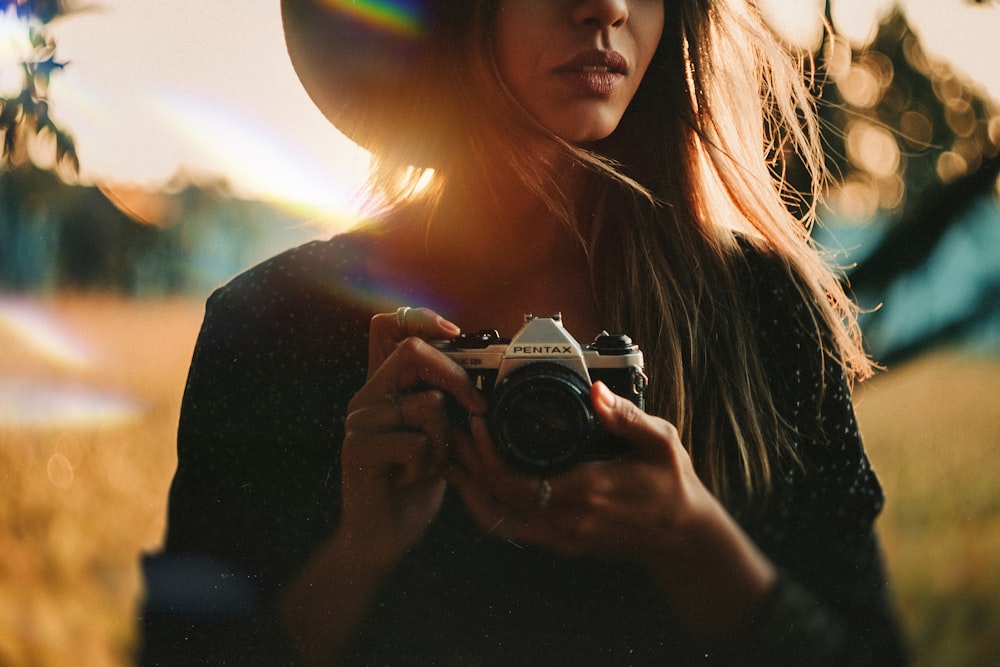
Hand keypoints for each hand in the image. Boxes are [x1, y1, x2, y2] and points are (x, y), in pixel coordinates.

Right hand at [341, 307, 486, 564]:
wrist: (384, 536)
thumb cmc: (414, 483)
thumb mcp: (436, 434)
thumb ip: (441, 398)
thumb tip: (479, 370)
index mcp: (384, 386)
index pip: (388, 325)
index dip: (423, 318)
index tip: (455, 332)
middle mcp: (367, 395)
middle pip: (413, 351)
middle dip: (457, 379)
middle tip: (477, 410)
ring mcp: (359, 421)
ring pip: (427, 404)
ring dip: (444, 442)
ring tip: (428, 465)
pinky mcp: (359, 449)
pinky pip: (417, 441)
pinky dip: (429, 466)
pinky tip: (410, 480)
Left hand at [447, 380, 775, 637]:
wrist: (681, 539)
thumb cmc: (671, 487)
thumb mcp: (660, 443)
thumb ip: (627, 417)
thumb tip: (596, 392)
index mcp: (585, 490)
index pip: (513, 479)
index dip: (485, 451)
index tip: (477, 419)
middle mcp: (565, 520)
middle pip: (494, 497)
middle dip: (468, 462)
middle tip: (457, 429)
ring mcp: (559, 537)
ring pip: (494, 519)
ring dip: (468, 488)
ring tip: (455, 455)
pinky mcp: (558, 544)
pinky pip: (509, 529)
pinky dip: (486, 506)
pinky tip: (478, 482)